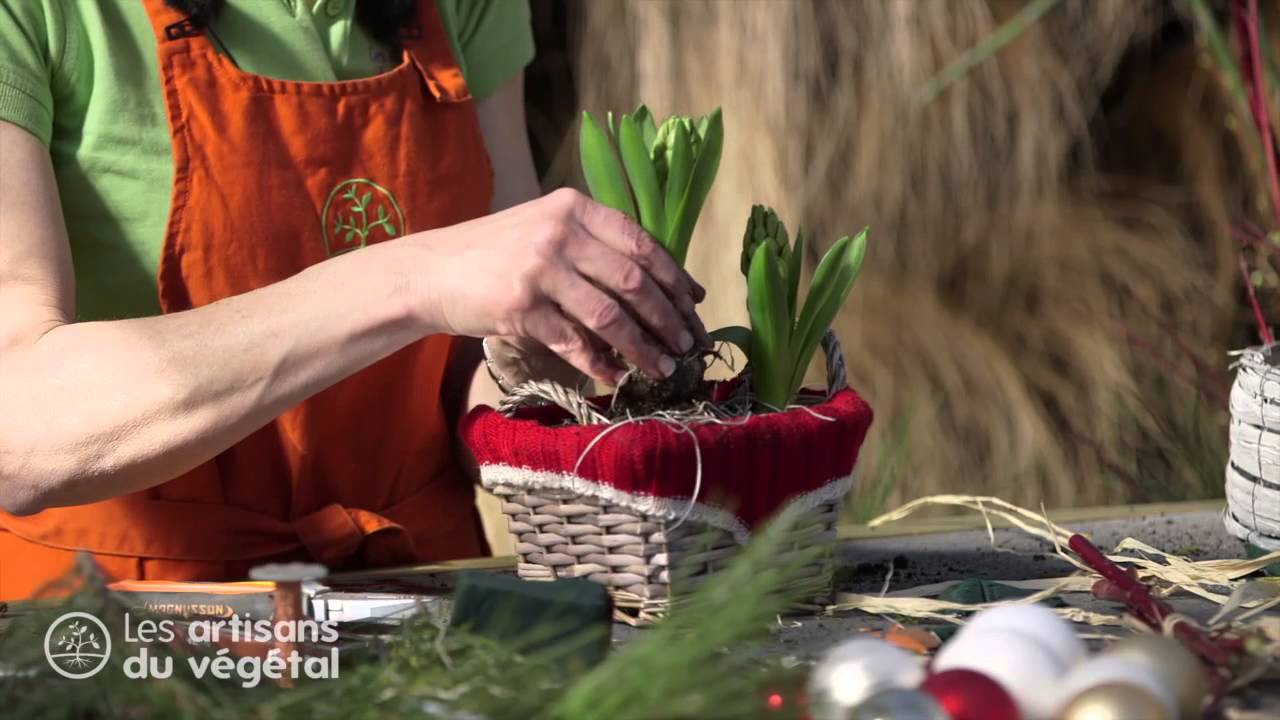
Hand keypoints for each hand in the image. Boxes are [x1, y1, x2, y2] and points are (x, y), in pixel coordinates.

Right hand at [413, 188, 709, 383]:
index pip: (641, 242)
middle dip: (668, 318)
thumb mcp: (545, 228)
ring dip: (643, 347)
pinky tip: (616, 377)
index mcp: (573, 207)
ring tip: (663, 367)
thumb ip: (593, 246)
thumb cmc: (494, 253)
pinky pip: (574, 342)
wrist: (430, 272)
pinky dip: (600, 364)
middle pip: (634, 281)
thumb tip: (656, 283)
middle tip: (687, 344)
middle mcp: (560, 233)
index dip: (674, 277)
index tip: (694, 305)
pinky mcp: (521, 308)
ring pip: (610, 316)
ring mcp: (540, 270)